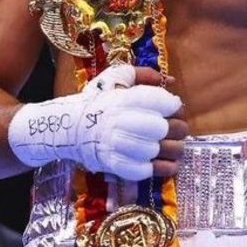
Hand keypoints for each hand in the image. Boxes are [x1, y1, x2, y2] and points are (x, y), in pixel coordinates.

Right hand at [8, 64, 187, 180]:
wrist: (69, 128)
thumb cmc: (97, 101)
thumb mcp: (115, 77)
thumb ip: (142, 75)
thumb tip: (168, 80)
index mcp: (124, 98)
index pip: (164, 103)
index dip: (174, 106)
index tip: (173, 108)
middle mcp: (121, 122)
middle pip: (165, 128)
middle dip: (178, 128)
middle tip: (176, 128)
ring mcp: (118, 146)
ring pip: (160, 151)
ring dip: (174, 149)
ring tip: (173, 146)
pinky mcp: (117, 166)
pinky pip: (149, 171)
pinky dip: (163, 168)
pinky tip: (166, 162)